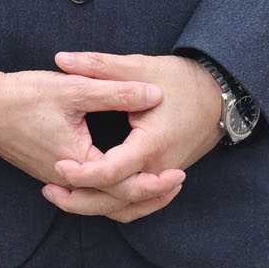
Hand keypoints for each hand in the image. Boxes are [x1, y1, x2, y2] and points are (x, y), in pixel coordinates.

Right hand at [0, 66, 183, 218]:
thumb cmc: (23, 96)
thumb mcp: (74, 89)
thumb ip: (116, 92)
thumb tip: (154, 95)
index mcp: (76, 161)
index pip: (121, 186)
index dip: (153, 182)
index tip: (178, 172)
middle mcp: (65, 178)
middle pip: (112, 203)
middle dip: (148, 196)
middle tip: (177, 183)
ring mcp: (55, 177)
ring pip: (98, 202)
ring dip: (129, 197)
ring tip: (157, 186)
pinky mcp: (50, 170)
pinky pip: (85, 194)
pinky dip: (107, 192)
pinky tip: (121, 178)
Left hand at [44, 52, 224, 221]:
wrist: (219, 96)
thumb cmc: (182, 80)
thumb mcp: (140, 67)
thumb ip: (99, 65)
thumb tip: (61, 58)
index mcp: (152, 143)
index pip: (112, 171)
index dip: (82, 173)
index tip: (58, 165)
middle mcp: (158, 167)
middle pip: (115, 200)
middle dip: (79, 200)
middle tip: (49, 189)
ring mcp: (162, 177)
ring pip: (125, 208)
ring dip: (93, 207)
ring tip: (60, 195)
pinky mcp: (162, 179)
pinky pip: (135, 204)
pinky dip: (112, 205)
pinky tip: (89, 195)